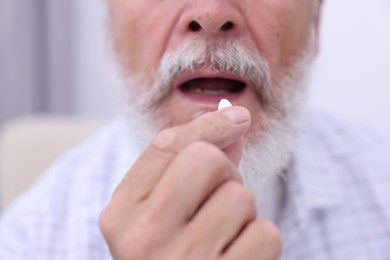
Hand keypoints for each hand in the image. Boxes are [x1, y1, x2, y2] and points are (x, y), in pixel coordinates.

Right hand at [100, 106, 281, 258]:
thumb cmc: (172, 255)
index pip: (167, 146)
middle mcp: (144, 239)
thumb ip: (190, 161)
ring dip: (241, 214)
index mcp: (120, 216)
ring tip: (219, 240)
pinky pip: (266, 233)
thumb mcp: (161, 211)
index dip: (208, 125)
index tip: (237, 116)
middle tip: (213, 202)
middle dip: (223, 173)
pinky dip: (259, 242)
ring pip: (241, 197)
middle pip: (207, 160)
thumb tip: (235, 118)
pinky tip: (236, 259)